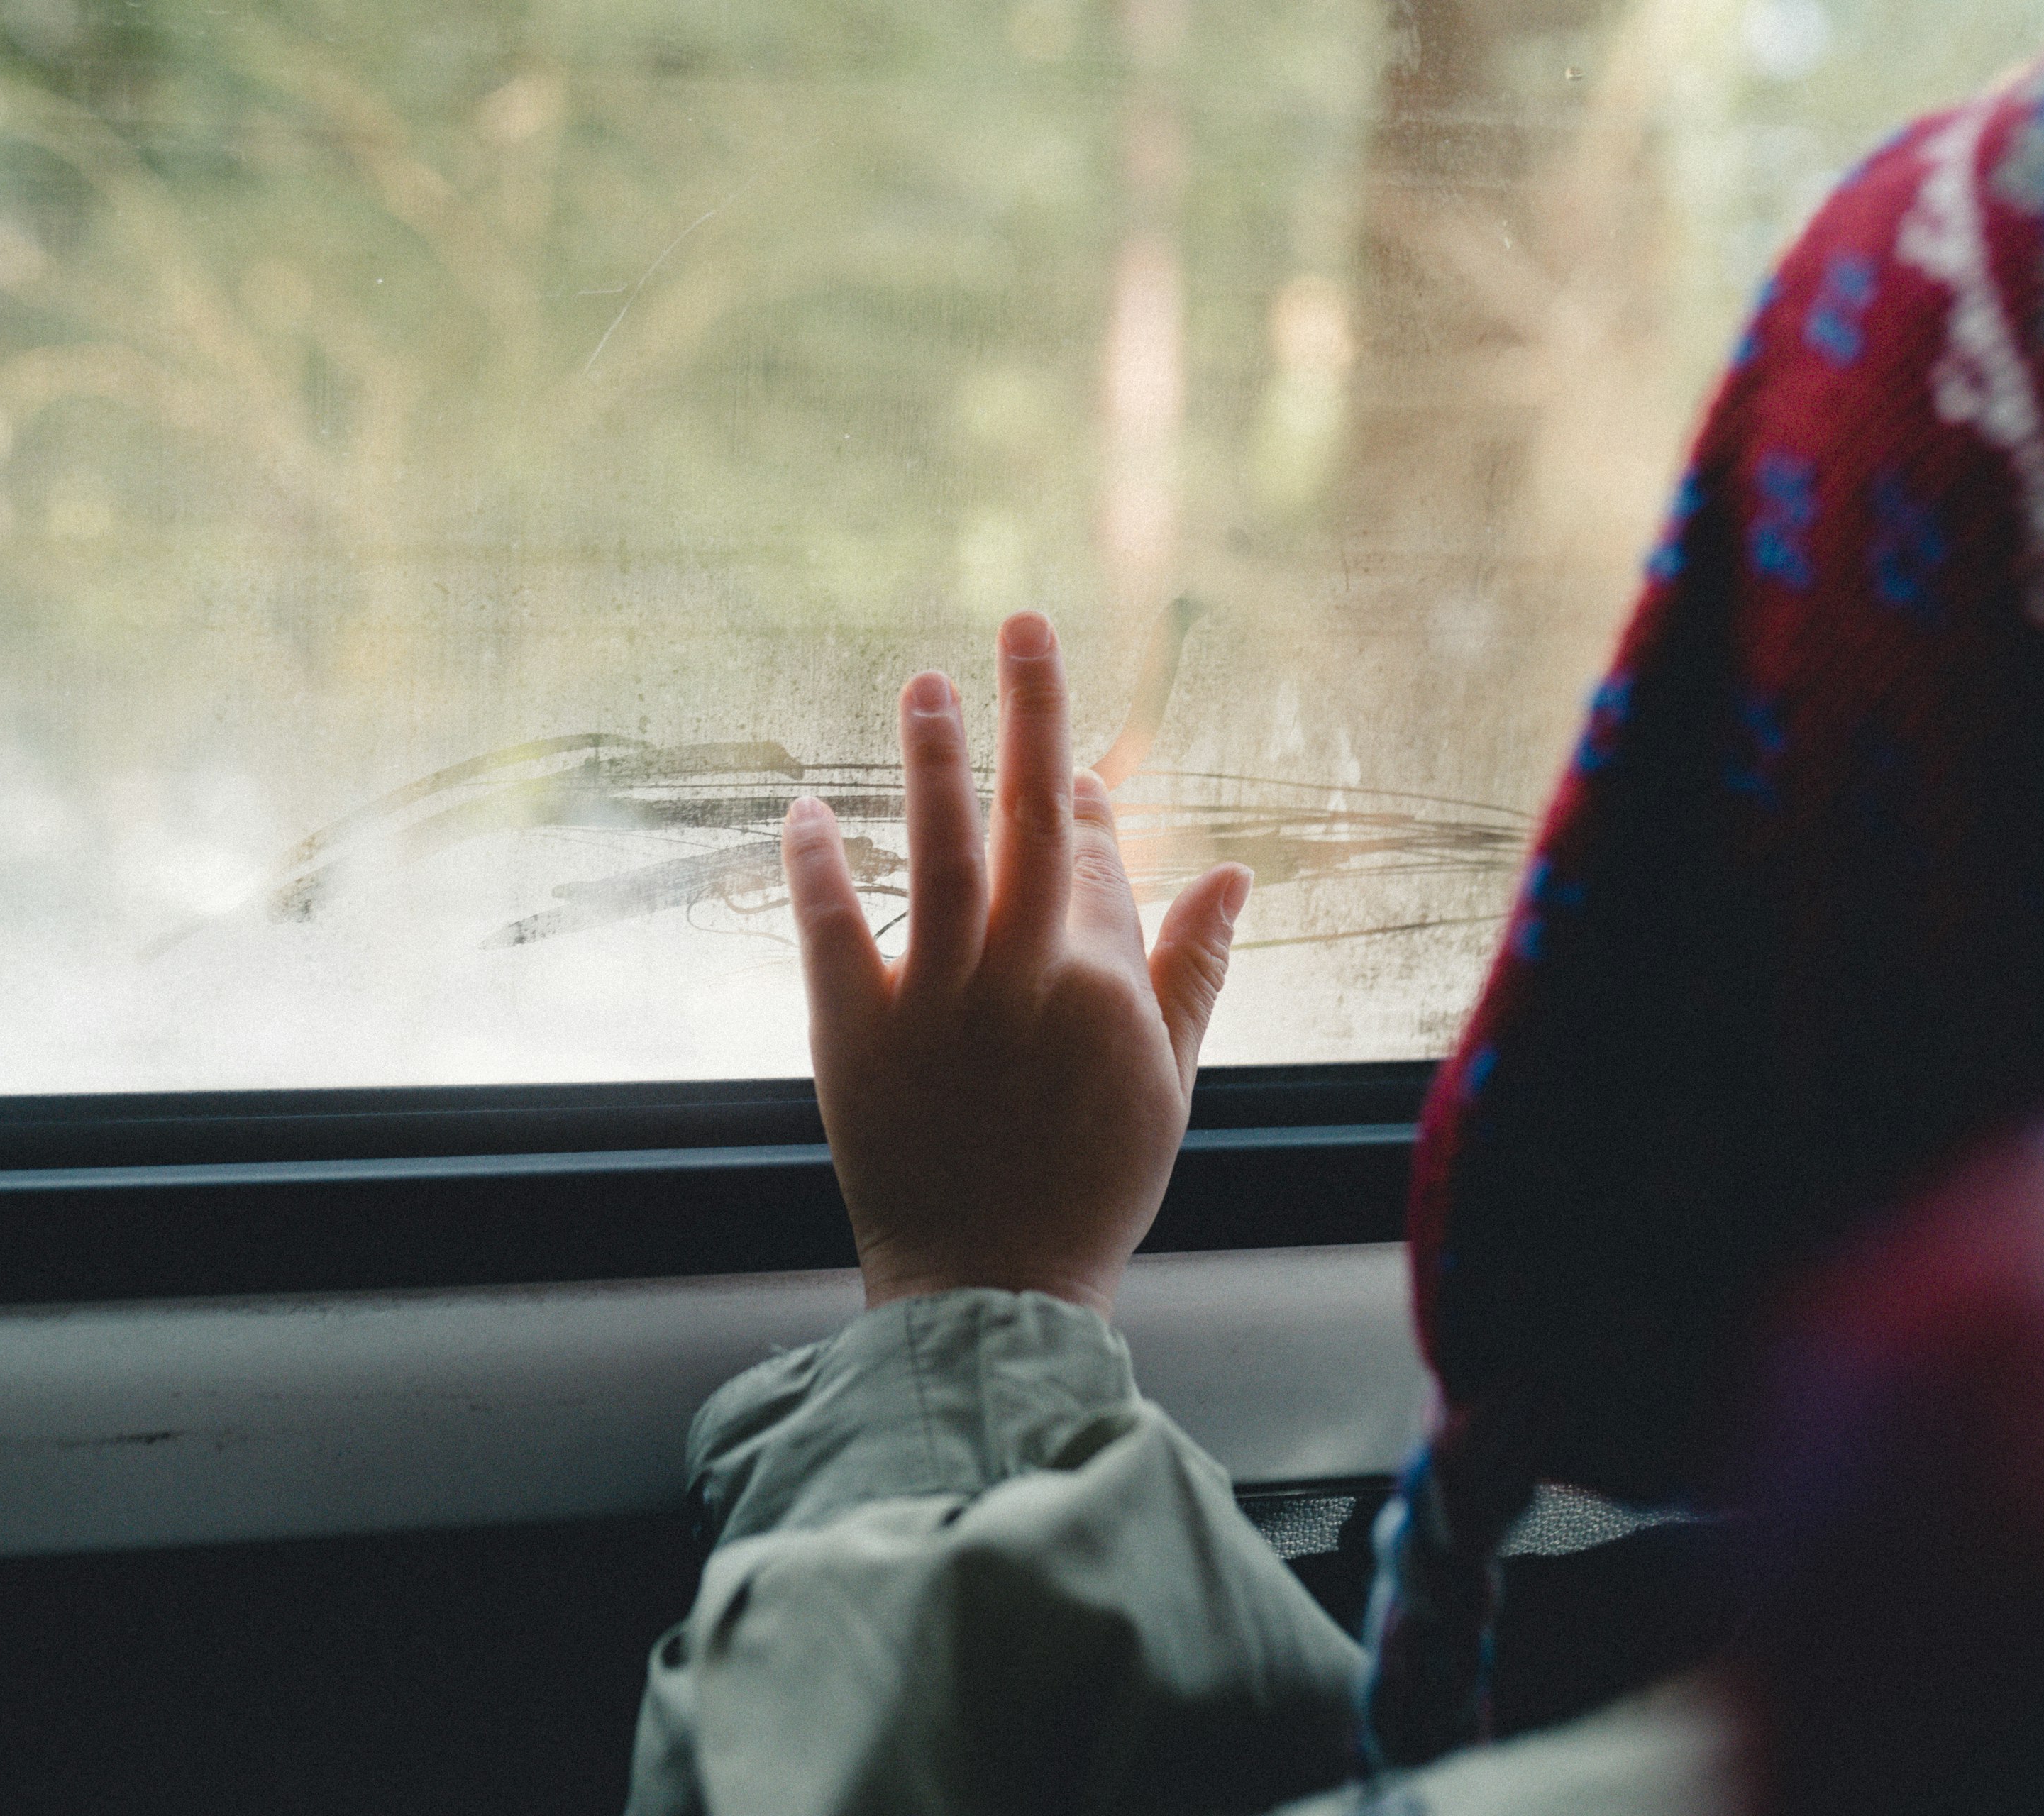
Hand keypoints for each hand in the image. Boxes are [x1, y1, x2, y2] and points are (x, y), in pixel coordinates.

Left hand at [782, 610, 1252, 1316]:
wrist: (993, 1288)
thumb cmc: (1091, 1188)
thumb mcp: (1167, 1084)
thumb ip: (1197, 971)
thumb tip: (1237, 873)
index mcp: (1108, 985)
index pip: (1101, 860)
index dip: (1091, 803)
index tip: (1075, 762)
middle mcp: (1027, 975)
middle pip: (1036, 820)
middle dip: (1031, 713)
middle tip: (1021, 621)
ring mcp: (938, 999)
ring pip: (939, 852)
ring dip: (931, 762)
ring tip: (921, 684)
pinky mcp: (854, 1032)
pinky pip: (832, 929)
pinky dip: (818, 866)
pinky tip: (806, 809)